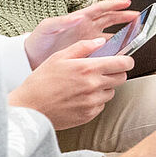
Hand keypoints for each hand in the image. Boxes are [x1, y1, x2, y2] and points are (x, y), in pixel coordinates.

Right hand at [7, 39, 132, 129]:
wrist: (28, 109)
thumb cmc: (40, 82)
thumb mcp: (58, 57)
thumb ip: (82, 47)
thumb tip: (101, 41)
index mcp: (87, 68)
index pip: (123, 64)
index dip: (126, 60)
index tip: (124, 60)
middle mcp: (93, 86)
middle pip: (122, 78)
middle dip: (116, 72)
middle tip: (103, 71)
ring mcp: (92, 102)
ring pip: (112, 92)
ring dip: (105, 87)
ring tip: (86, 85)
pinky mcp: (89, 115)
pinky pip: (101, 105)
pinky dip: (95, 100)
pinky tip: (80, 97)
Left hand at [23, 0, 138, 68]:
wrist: (30, 59)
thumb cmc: (38, 41)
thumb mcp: (47, 27)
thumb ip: (62, 21)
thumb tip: (78, 17)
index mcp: (80, 19)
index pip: (101, 9)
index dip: (115, 5)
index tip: (127, 3)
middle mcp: (87, 29)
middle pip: (111, 20)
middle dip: (126, 18)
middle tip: (138, 19)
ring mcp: (88, 41)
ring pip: (111, 35)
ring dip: (123, 35)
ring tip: (135, 37)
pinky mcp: (87, 53)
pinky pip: (105, 51)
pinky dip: (113, 51)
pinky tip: (120, 55)